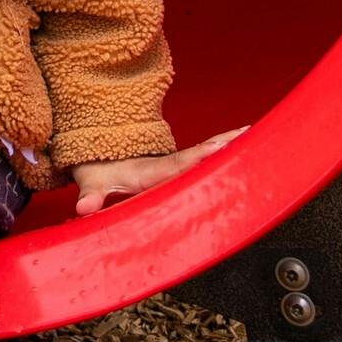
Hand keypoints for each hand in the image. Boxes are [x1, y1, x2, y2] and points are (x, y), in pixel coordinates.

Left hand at [67, 126, 244, 215]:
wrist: (98, 158)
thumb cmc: (98, 173)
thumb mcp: (92, 182)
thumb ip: (90, 195)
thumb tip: (84, 207)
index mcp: (151, 170)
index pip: (177, 164)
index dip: (198, 158)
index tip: (218, 148)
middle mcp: (167, 165)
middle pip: (201, 154)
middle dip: (225, 145)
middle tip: (250, 134)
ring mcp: (175, 166)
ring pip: (207, 154)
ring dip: (231, 145)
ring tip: (257, 137)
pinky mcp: (179, 169)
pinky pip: (206, 160)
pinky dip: (226, 152)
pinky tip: (247, 149)